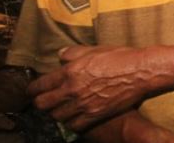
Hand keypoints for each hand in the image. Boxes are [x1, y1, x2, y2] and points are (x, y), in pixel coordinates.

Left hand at [28, 45, 150, 131]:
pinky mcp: (94, 115)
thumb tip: (60, 55)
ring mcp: (83, 104)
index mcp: (70, 72)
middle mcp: (72, 90)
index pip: (40, 85)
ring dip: (57, 112)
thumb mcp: (95, 49)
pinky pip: (73, 125)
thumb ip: (73, 52)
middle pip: (43, 104)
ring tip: (61, 108)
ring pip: (57, 116)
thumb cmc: (120, 57)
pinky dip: (72, 122)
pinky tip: (75, 116)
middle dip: (41, 102)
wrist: (141, 71)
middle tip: (45, 100)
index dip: (32, 89)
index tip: (33, 91)